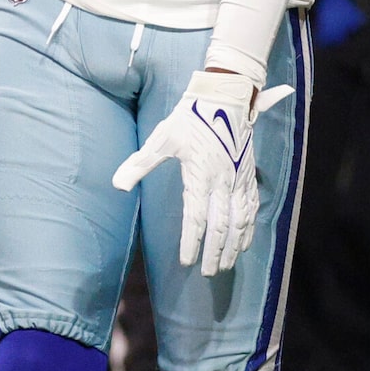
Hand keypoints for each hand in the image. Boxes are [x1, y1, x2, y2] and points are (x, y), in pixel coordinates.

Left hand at [111, 69, 294, 275]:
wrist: (225, 98)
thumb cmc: (190, 118)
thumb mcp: (162, 138)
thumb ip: (140, 164)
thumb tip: (117, 185)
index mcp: (201, 176)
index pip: (197, 219)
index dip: (192, 243)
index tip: (187, 262)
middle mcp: (223, 182)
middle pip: (221, 226)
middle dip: (216, 252)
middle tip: (209, 272)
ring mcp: (239, 179)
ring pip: (240, 220)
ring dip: (235, 245)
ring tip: (228, 264)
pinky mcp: (248, 175)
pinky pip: (252, 207)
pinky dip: (249, 227)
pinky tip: (245, 241)